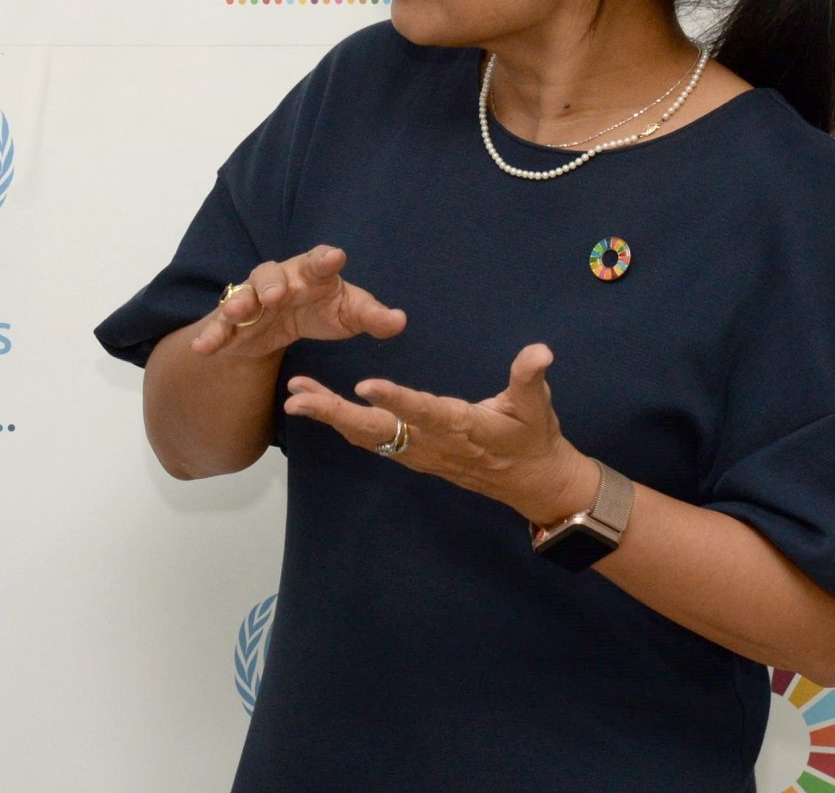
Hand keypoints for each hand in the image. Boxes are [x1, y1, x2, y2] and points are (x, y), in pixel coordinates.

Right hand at [193, 244, 404, 360]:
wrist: (288, 324)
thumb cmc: (324, 309)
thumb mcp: (350, 315)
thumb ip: (374, 317)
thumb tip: (400, 321)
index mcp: (312, 274)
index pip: (319, 261)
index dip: (325, 259)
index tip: (335, 257)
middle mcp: (279, 281)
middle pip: (271, 274)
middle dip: (273, 283)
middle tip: (277, 295)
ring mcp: (253, 300)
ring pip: (242, 295)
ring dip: (239, 303)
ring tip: (238, 313)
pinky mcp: (234, 323)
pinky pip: (220, 326)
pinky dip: (211, 335)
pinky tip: (202, 348)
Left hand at [284, 342, 597, 524]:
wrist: (532, 483)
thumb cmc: (534, 439)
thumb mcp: (538, 407)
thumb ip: (530, 379)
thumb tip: (540, 352)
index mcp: (461, 425)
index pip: (424, 411)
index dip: (396, 399)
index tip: (365, 386)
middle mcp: (432, 442)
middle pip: (378, 430)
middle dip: (335, 413)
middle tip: (298, 398)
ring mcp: (418, 453)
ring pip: (367, 436)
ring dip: (330, 417)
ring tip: (295, 396)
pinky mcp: (412, 455)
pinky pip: (370, 441)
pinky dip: (341, 424)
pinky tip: (318, 407)